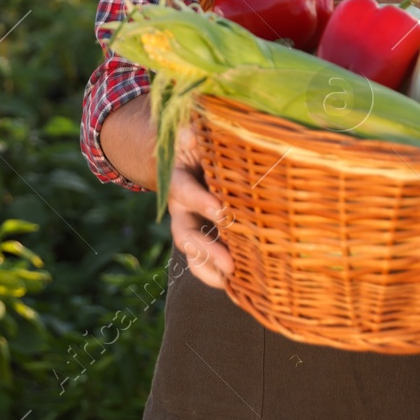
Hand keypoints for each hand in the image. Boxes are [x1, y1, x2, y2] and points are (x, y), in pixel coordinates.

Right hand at [167, 123, 233, 287]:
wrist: (190, 156)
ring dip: (212, 270)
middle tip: (230, 265)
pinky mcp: (206, 239)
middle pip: (186, 234)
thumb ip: (192, 132)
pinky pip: (207, 263)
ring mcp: (192, 227)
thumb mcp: (193, 132)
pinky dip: (220, 275)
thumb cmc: (199, 142)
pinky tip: (242, 288)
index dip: (201, 202)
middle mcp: (181, 209)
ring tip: (233, 283)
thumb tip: (191, 134)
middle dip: (206, 250)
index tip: (221, 211)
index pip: (185, 192)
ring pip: (193, 255)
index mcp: (178, 179)